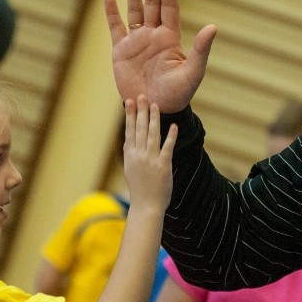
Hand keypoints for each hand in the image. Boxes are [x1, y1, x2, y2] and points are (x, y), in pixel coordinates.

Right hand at [105, 0, 216, 112]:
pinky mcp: (121, 52)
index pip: (169, 6)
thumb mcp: (192, 72)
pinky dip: (111, 14)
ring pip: (134, 12)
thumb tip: (213, 28)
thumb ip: (200, 50)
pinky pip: (116, 29)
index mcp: (170, 37)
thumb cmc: (178, 94)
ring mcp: (137, 42)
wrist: (154, 109)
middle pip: (152, 3)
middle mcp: (154, 36)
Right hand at [123, 95, 176, 211]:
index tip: (129, 101)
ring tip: (155, 105)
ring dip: (154, 119)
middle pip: (140, 129)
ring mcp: (151, 160)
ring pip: (152, 134)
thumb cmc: (140, 189)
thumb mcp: (130, 169)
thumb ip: (131, 154)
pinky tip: (173, 126)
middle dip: (141, 111)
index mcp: (130, 155)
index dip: (130, 115)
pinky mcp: (163, 166)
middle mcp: (139, 155)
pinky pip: (167, 148)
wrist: (146, 206)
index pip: (130, 130)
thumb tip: (128, 141)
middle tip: (142, 95)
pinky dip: (170, 136)